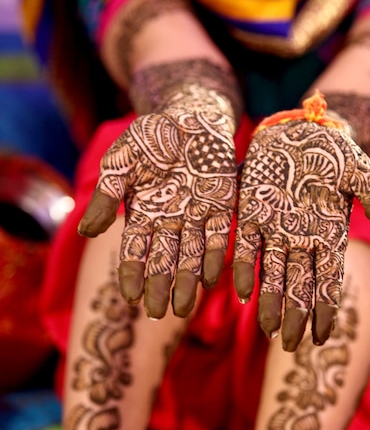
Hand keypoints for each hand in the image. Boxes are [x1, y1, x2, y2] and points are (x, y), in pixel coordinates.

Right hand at [78, 86, 236, 317]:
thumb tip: (88, 232)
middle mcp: (169, 221)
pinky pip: (218, 237)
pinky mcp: (221, 207)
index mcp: (142, 214)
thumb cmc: (150, 138)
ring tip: (184, 308)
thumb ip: (106, 195)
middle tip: (160, 314)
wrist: (190, 115)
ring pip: (191, 256)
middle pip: (163, 261)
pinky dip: (214, 257)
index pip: (134, 252)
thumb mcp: (120, 162)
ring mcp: (196, 216)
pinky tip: (210, 278)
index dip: (132, 274)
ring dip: (187, 282)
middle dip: (161, 288)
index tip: (131, 297)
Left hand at [233, 119, 369, 350]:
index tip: (321, 337)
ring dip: (269, 300)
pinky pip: (246, 246)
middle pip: (299, 285)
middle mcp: (301, 239)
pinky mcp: (251, 214)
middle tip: (289, 345)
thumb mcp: (360, 173)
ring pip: (271, 273)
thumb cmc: (334, 153)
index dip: (325, 309)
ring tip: (266, 329)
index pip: (329, 281)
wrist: (299, 131)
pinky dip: (244, 267)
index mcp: (330, 235)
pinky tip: (242, 291)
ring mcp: (275, 228)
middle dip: (295, 315)